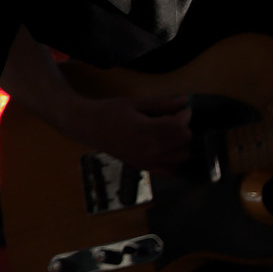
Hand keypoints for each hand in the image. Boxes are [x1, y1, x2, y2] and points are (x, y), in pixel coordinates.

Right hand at [62, 92, 193, 172]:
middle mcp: (147, 150)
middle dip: (182, 127)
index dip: (185, 115)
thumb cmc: (109, 111)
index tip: (180, 108)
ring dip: (180, 143)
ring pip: (181, 156)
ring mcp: (145, 161)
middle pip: (184, 140)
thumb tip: (184, 101)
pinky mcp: (142, 167)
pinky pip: (170, 170)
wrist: (87, 126)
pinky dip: (173, 160)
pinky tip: (165, 148)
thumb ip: (162, 103)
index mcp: (145, 131)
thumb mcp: (136, 102)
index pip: (180, 127)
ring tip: (168, 133)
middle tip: (171, 118)